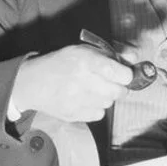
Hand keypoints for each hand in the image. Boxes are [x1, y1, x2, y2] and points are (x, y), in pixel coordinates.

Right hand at [13, 44, 133, 122]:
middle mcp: (83, 81)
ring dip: (108, 96)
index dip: (127, 74)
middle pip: (118, 91)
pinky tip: (87, 99)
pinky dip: (98, 107)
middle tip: (111, 81)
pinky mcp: (74, 115)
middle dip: (119, 86)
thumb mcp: (82, 50)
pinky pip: (100, 114)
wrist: (32, 83)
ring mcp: (78, 100)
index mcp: (85, 60)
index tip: (126, 73)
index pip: (119, 72)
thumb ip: (110, 54)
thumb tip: (134, 57)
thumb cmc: (60, 63)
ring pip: (110, 102)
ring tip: (95, 88)